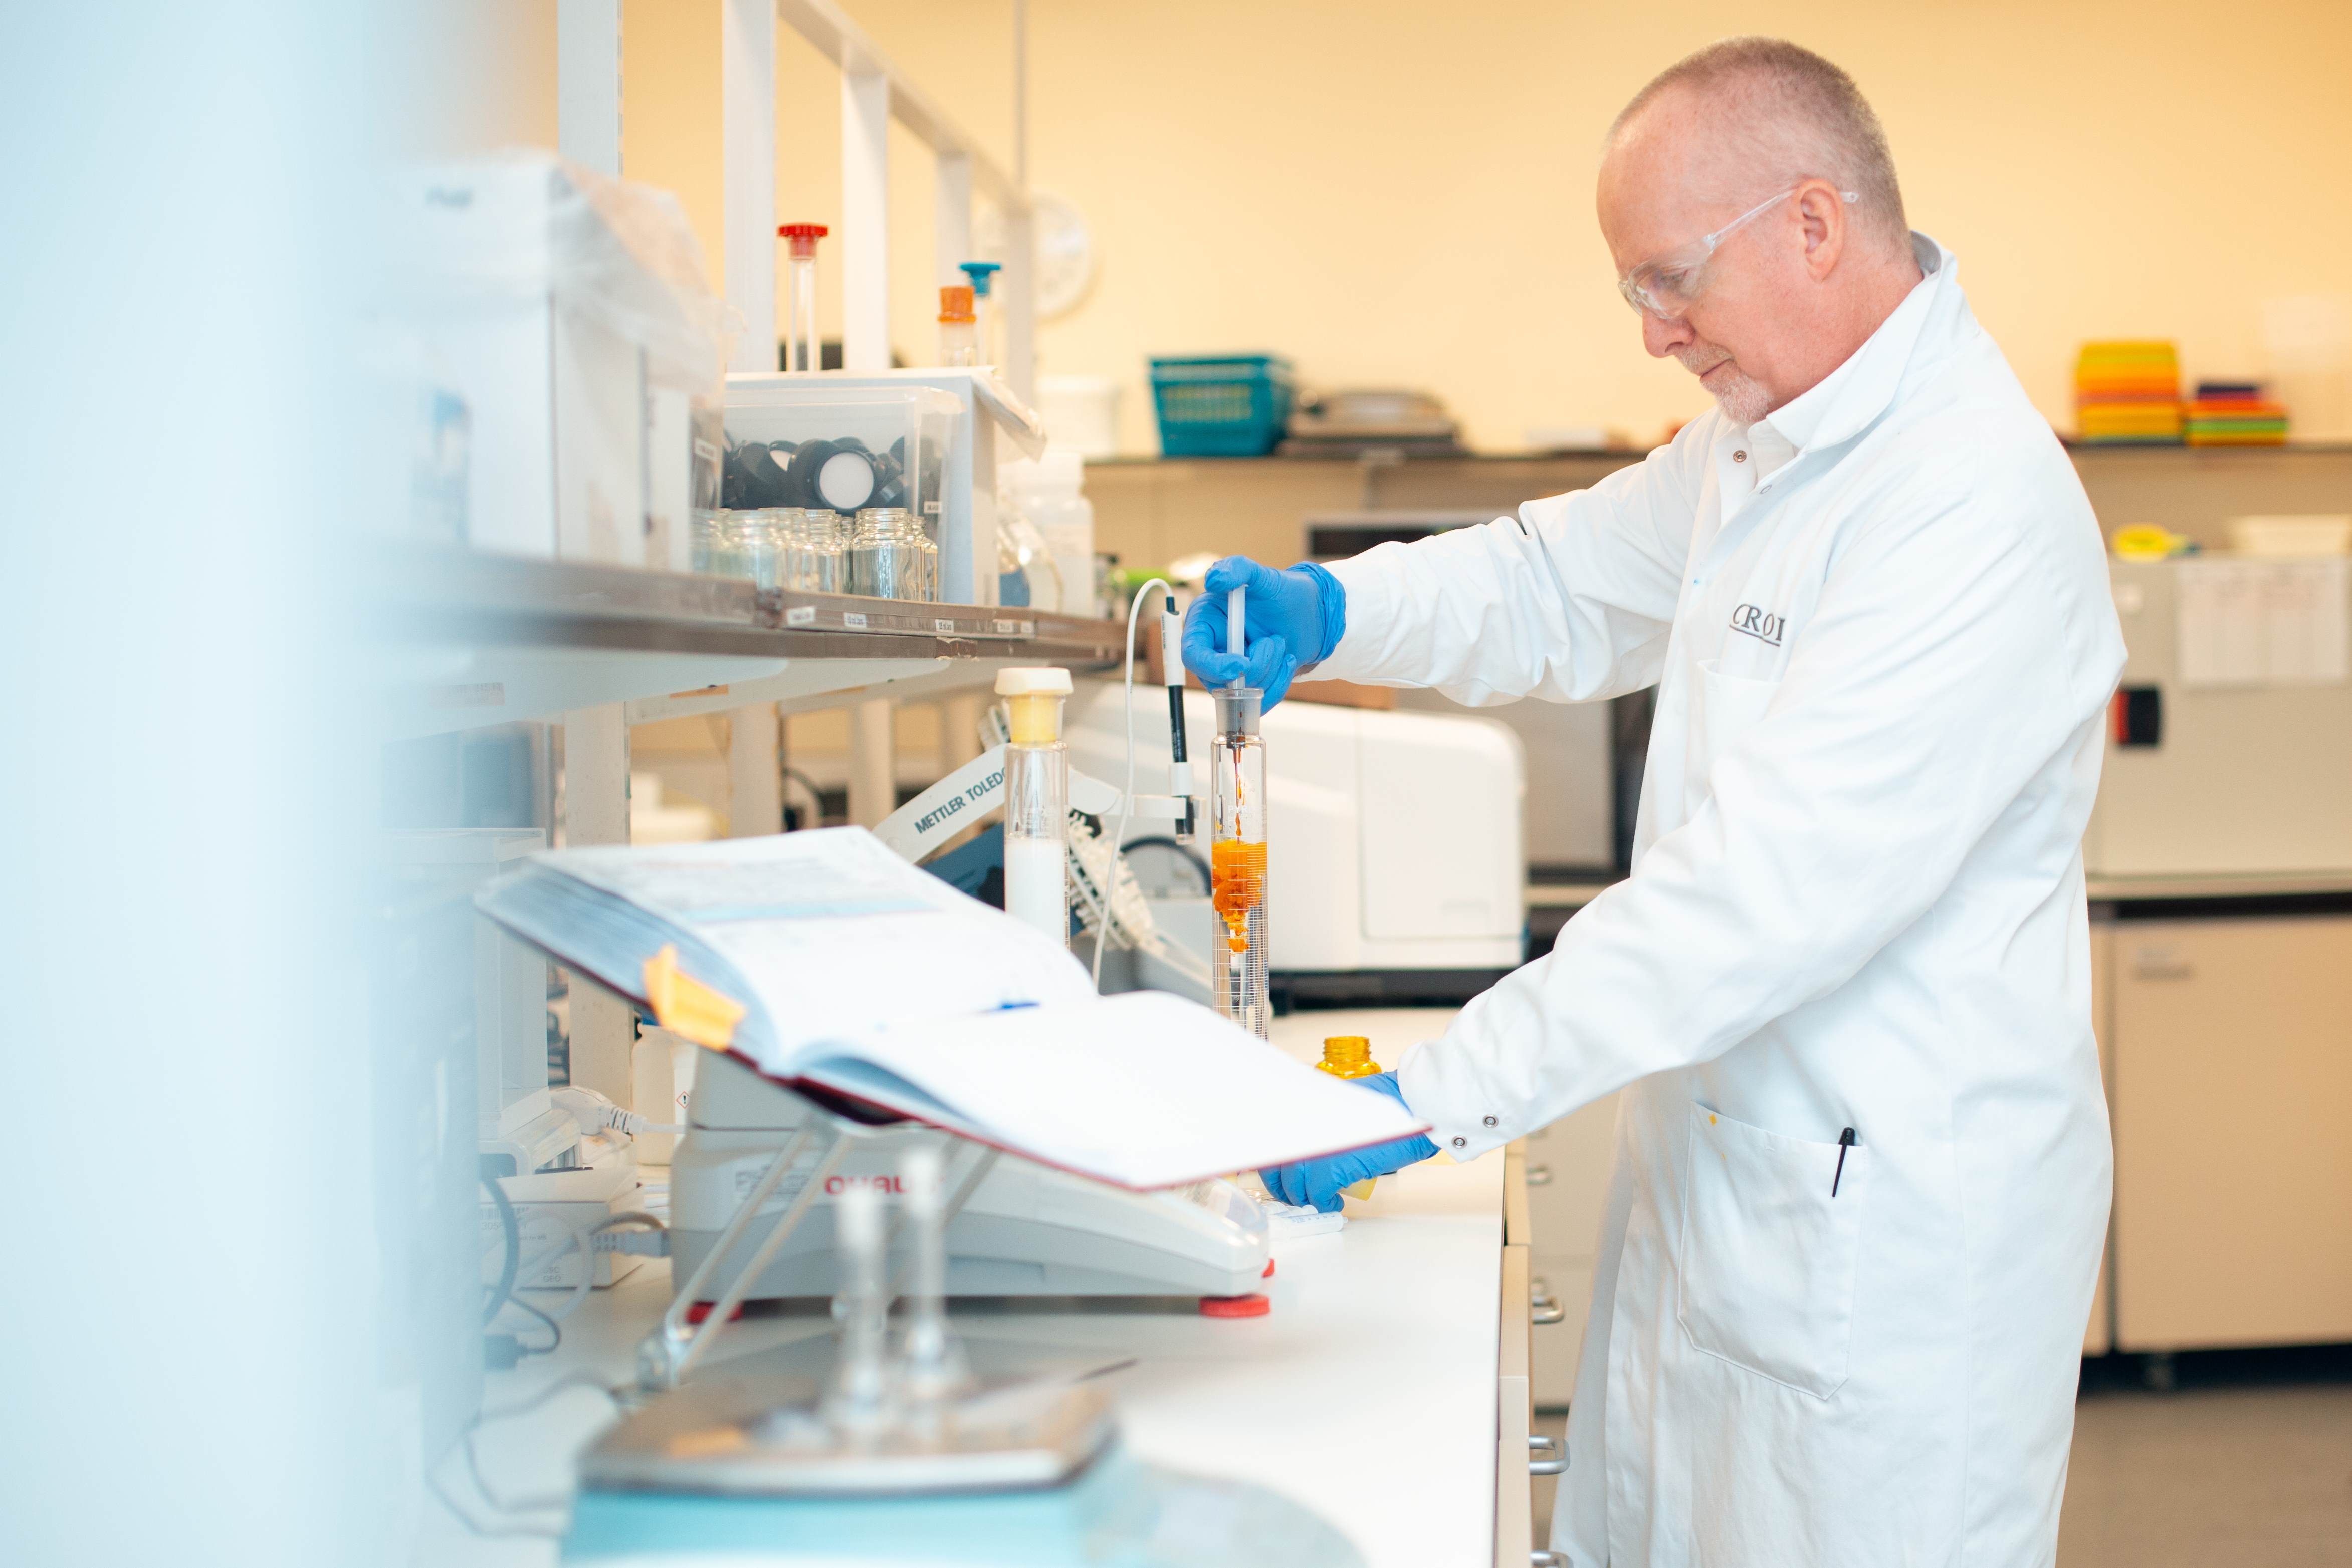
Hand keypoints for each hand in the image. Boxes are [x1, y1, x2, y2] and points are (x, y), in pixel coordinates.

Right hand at [1179, 557, 1346, 709]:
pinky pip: (1258, 702)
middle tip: (1274, 640)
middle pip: (1217, 681)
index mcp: (1204, 624)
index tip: (1242, 664)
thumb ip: (1237, 568)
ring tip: (1279, 642)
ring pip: (1241, 693)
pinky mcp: (1250, 686)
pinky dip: (1278, 684)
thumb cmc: (1281, 593)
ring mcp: (1230, 671)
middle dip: (1254, 666)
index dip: (1213, 666)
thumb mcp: (1262, 576)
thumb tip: (1214, 578)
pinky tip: (1287, 660)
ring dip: (1270, 669)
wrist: (1309, 613)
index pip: (1193, 655)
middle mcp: (1213, 650)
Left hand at [1260, 1072, 1437, 1212]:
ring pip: (1293, 1183)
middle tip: (1295, 1194)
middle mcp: (1302, 1125)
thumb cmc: (1384, 1108)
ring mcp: (1314, 1145)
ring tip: (1317, 1199)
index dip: (1267, 1164)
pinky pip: (1316, 1194)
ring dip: (1303, 1197)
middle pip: (1275, 1165)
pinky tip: (1334, 1203)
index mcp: (1302, 1109)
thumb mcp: (1341, 1108)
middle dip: (1282, 1186)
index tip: (1273, 1176)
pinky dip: (1324, 1203)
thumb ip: (1318, 1123)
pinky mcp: (1331, 1166)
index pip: (1269, 1141)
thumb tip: (1304, 1148)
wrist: (1412, 1108)